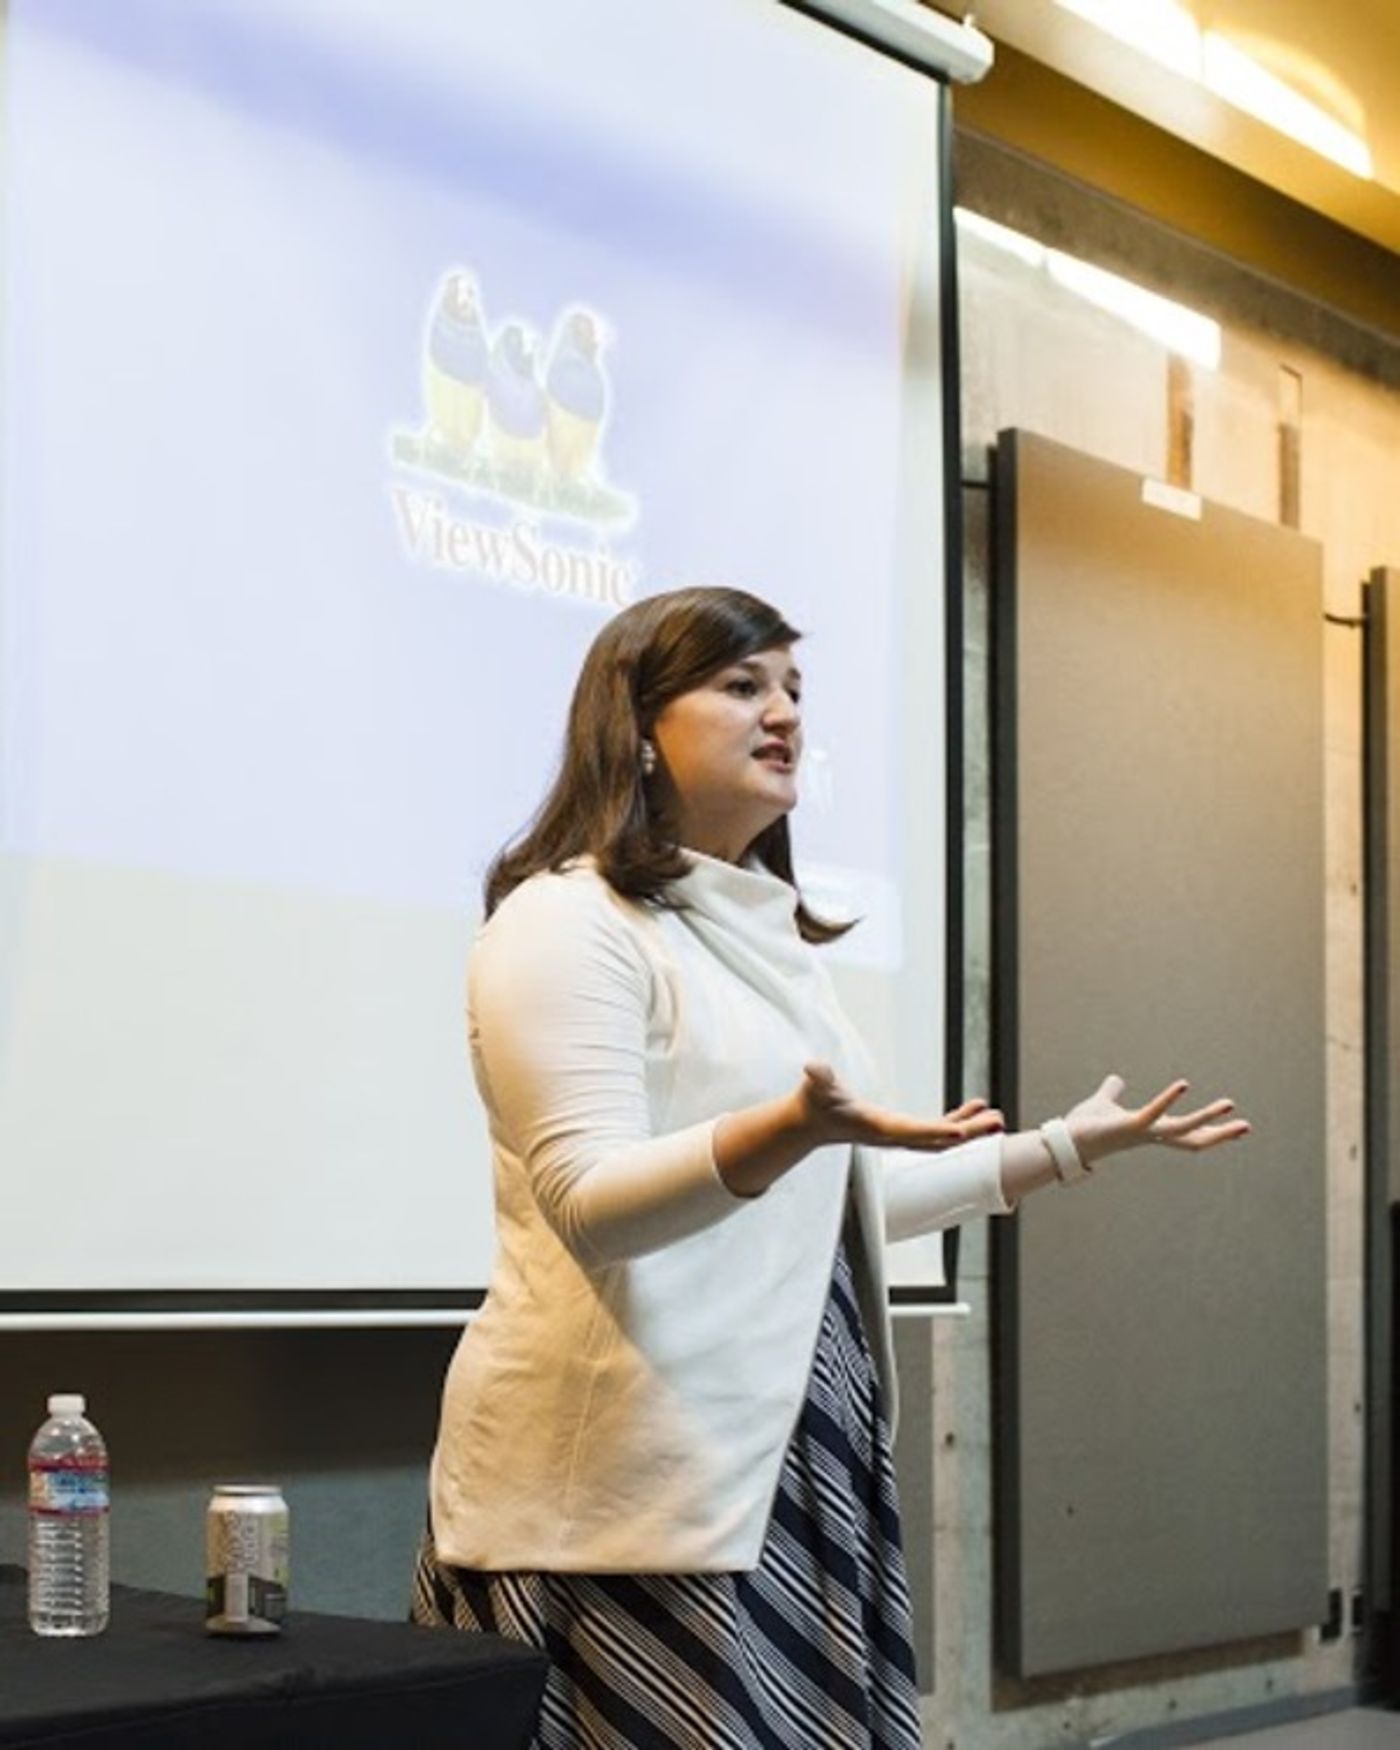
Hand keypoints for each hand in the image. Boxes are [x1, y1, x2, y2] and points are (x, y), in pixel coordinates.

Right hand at [798, 1061, 1004, 1151]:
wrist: (810, 1123)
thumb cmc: (814, 1103)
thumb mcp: (815, 1087)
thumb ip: (818, 1077)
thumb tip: (813, 1068)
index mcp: (878, 1127)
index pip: (912, 1132)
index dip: (936, 1132)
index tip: (961, 1132)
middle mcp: (895, 1136)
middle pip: (938, 1140)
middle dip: (968, 1134)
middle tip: (996, 1122)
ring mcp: (901, 1135)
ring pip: (943, 1138)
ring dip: (971, 1130)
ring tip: (997, 1119)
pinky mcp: (902, 1129)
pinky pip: (938, 1129)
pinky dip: (959, 1122)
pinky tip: (975, 1109)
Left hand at [1065, 1074, 1249, 1166]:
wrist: (1065, 1140)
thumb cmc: (1085, 1126)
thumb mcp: (1104, 1103)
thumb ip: (1112, 1092)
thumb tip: (1115, 1080)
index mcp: (1151, 1130)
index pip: (1188, 1134)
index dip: (1211, 1131)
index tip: (1235, 1126)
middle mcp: (1152, 1135)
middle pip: (1194, 1139)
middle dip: (1221, 1134)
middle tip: (1247, 1127)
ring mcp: (1143, 1132)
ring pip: (1183, 1128)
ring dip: (1207, 1116)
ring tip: (1229, 1103)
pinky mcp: (1130, 1126)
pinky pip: (1154, 1113)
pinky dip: (1168, 1099)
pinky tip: (1184, 1084)